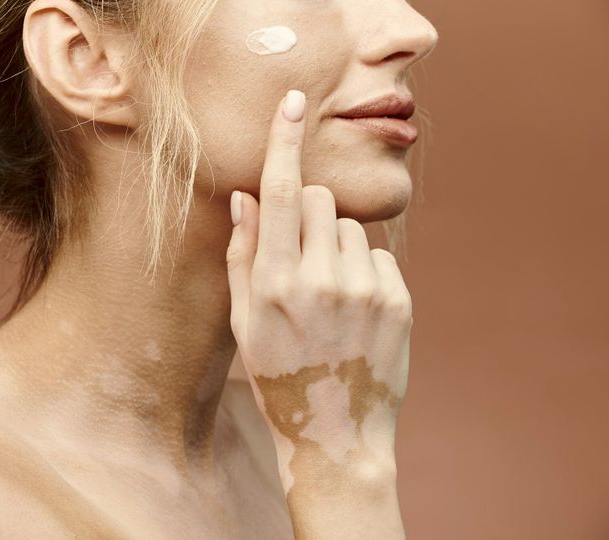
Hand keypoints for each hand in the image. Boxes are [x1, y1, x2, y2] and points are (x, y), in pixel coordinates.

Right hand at [226, 90, 412, 491]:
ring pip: (350, 227)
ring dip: (336, 246)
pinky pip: (379, 255)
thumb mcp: (245, 323)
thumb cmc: (279, 377)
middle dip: (305, 214)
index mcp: (274, 284)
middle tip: (301, 259)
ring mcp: (365, 290)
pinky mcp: (399, 300)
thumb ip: (244, 255)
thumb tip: (246, 197)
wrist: (335, 435)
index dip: (282, 143)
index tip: (291, 103)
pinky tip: (355, 310)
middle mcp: (321, 280)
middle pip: (318, 199)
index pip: (278, 193)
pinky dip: (364, 270)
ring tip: (330, 295)